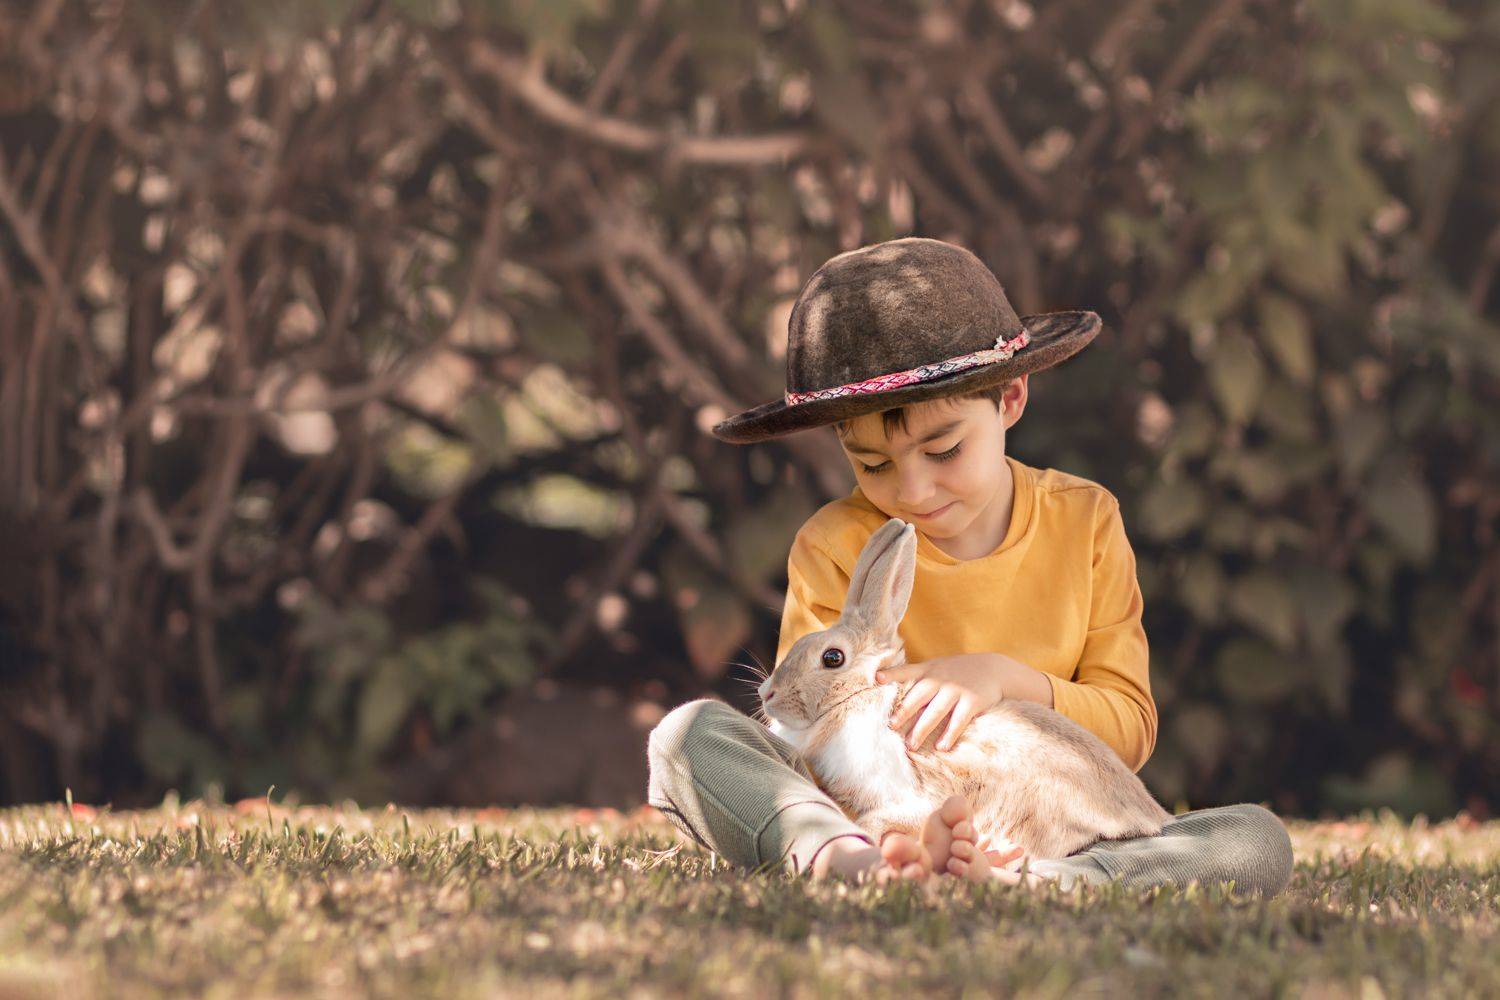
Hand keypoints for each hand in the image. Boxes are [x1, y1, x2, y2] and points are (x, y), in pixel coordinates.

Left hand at [877, 653, 1006, 751]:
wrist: (993, 669)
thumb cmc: (956, 672)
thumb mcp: (937, 668)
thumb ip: (917, 679)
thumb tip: (891, 699)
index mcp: (928, 670)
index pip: (906, 671)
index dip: (892, 674)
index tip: (877, 678)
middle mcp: (940, 678)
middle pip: (919, 695)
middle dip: (904, 711)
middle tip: (891, 726)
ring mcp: (957, 689)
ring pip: (936, 711)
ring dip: (922, 729)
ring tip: (910, 745)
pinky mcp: (972, 701)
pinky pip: (959, 720)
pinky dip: (949, 734)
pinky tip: (941, 747)